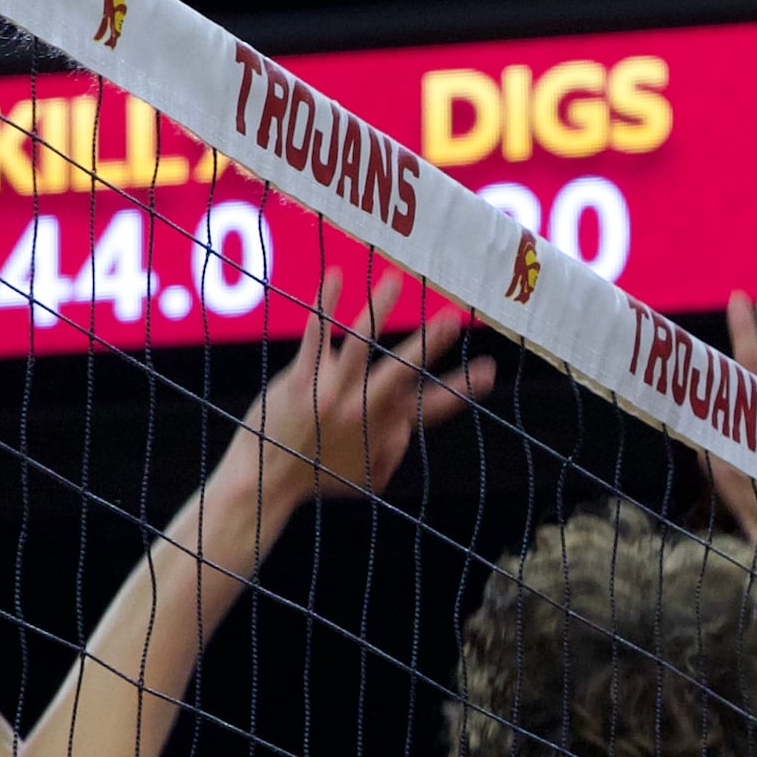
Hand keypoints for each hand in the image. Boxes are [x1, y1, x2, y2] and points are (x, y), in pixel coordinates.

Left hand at [235, 272, 492, 514]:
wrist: (267, 481)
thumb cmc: (317, 478)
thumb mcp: (365, 480)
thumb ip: (392, 453)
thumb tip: (406, 427)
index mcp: (383, 428)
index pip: (433, 405)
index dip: (464, 388)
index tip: (489, 369)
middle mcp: (362, 407)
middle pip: (403, 369)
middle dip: (431, 343)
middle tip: (453, 318)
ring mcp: (331, 390)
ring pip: (361, 341)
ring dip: (380, 308)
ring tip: (396, 280)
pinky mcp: (301, 378)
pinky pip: (317, 334)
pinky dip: (326, 303)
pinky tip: (336, 275)